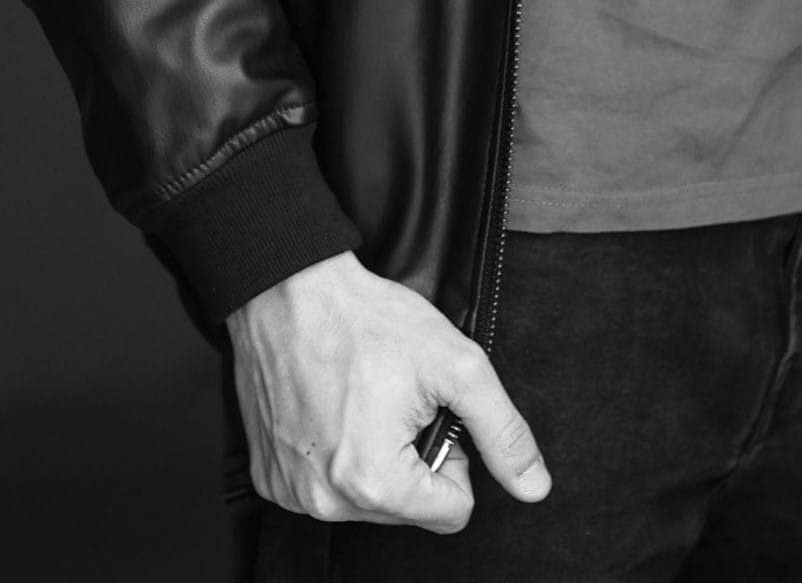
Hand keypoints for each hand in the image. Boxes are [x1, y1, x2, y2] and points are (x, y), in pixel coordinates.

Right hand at [227, 250, 551, 531]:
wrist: (285, 289)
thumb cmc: (363, 319)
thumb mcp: (454, 363)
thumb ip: (501, 429)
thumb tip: (534, 485)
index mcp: (375, 483)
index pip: (453, 512)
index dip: (453, 456)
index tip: (429, 412)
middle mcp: (326, 501)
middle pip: (408, 508)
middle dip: (411, 458)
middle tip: (394, 400)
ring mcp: (291, 492)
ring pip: (366, 501)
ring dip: (373, 458)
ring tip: (360, 401)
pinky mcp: (268, 477)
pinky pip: (323, 489)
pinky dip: (333, 456)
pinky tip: (328, 409)